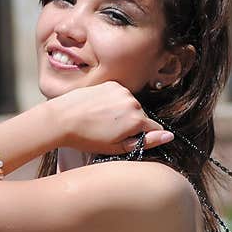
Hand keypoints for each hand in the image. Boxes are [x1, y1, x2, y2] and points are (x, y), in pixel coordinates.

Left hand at [47, 81, 173, 154]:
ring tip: (102, 120)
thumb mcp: (117, 147)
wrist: (61, 119)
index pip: (155, 128)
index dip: (143, 136)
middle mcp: (133, 101)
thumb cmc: (87, 138)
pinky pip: (120, 95)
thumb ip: (146, 142)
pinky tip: (99, 109)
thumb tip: (169, 136)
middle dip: (131, 124)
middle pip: (142, 116)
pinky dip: (114, 102)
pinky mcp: (111, 83)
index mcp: (137, 119)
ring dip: (122, 112)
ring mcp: (122, 91)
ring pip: (131, 105)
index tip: (126, 140)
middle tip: (109, 132)